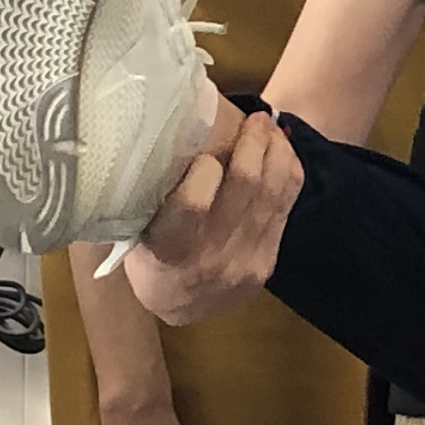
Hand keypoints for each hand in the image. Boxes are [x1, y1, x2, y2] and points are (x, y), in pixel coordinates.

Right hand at [121, 106, 295, 327]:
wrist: (185, 306)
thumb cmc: (152, 259)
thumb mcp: (137, 233)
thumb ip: (151, 197)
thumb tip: (163, 134)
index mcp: (170, 250)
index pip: (193, 204)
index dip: (204, 171)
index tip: (203, 152)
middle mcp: (212, 258)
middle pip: (245, 187)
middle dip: (253, 143)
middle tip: (254, 118)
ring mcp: (246, 261)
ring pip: (273, 192)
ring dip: (276, 151)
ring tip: (269, 127)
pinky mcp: (269, 260)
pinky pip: (287, 205)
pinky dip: (288, 171)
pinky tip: (281, 151)